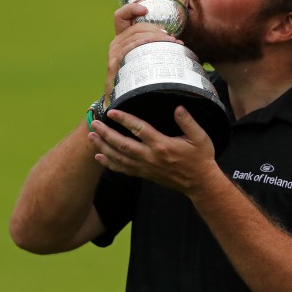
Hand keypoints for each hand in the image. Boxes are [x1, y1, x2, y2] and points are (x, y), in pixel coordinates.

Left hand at [88, 106, 218, 194]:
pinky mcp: (145, 174)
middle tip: (94, 124)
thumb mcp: (200, 137)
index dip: (124, 120)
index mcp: (162, 145)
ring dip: (104, 147)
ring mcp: (146, 167)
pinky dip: (110, 164)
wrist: (200, 183)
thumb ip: (188, 122)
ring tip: (91, 137)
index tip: (112, 112)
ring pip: (120, 158)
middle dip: (106, 134)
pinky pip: (123, 169)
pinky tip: (99, 157)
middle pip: (123, 145)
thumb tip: (178, 108)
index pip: (139, 130)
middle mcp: (151, 157)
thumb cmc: (200, 158)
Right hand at [104, 3, 182, 97]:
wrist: (121, 99)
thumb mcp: (143, 58)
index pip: (121, 17)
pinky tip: (155, 46)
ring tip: (172, 43)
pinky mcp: (115, 64)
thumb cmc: (136, 77)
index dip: (131, 9)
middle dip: (157, 29)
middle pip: (136, 27)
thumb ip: (155, 46)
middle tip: (172, 38)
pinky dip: (144, 44)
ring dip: (156, 37)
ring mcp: (114, 53)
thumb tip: (178, 41)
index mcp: (121, 38)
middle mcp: (116, 43)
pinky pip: (129, 48)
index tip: (145, 9)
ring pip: (136, 36)